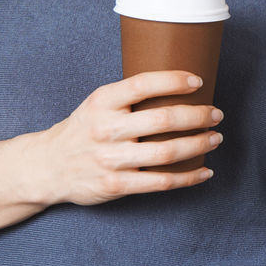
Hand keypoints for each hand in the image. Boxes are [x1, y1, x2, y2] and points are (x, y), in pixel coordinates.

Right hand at [36, 70, 223, 206]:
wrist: (48, 166)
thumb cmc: (83, 129)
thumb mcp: (97, 103)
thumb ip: (129, 96)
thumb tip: (178, 86)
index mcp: (102, 102)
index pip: (143, 84)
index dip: (174, 80)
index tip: (198, 80)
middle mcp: (106, 129)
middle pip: (162, 120)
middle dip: (197, 116)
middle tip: (216, 114)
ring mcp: (111, 159)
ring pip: (166, 152)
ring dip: (198, 144)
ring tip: (215, 138)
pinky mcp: (116, 185)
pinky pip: (160, 182)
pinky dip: (188, 177)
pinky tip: (204, 171)